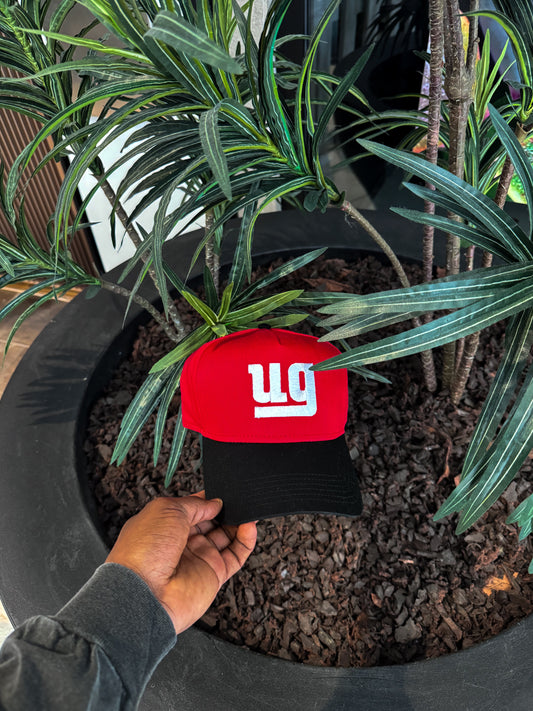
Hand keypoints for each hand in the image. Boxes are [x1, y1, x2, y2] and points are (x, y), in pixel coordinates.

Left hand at [105, 494, 256, 633]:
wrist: (145, 594)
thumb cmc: (144, 551)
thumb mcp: (168, 510)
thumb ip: (196, 504)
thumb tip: (214, 503)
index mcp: (165, 525)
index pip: (192, 508)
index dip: (207, 499)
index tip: (221, 491)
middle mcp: (182, 543)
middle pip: (211, 521)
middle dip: (225, 509)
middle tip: (236, 500)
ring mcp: (198, 559)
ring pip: (226, 537)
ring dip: (238, 523)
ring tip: (247, 511)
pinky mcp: (214, 576)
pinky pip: (236, 556)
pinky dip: (246, 541)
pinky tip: (250, 526)